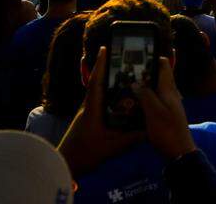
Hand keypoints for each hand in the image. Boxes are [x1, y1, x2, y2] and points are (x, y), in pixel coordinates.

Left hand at [57, 47, 141, 174]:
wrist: (65, 166)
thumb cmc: (85, 154)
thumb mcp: (111, 148)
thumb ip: (130, 139)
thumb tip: (149, 129)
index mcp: (92, 110)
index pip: (96, 83)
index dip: (100, 65)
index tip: (105, 48)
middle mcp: (88, 108)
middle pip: (98, 84)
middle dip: (107, 69)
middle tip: (122, 58)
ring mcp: (87, 114)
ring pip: (99, 93)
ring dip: (109, 82)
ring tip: (125, 74)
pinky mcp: (88, 121)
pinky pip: (100, 103)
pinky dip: (109, 96)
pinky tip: (121, 99)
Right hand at [135, 58, 195, 159]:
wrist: (179, 152)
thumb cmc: (167, 130)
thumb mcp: (154, 111)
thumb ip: (145, 95)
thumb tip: (135, 82)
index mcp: (169, 90)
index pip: (164, 67)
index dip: (155, 58)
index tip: (141, 52)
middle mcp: (171, 95)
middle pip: (160, 77)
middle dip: (147, 71)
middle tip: (130, 68)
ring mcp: (169, 105)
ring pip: (157, 89)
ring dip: (146, 85)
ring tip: (129, 82)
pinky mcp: (166, 115)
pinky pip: (156, 100)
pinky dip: (146, 97)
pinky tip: (135, 101)